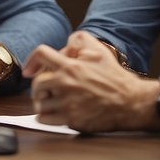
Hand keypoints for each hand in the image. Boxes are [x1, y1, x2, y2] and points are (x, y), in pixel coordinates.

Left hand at [22, 30, 152, 132]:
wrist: (131, 102)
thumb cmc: (114, 76)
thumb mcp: (99, 50)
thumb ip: (79, 40)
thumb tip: (62, 45)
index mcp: (71, 66)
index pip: (41, 54)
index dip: (31, 61)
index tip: (28, 71)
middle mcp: (66, 84)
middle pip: (36, 84)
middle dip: (38, 87)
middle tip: (44, 90)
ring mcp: (68, 103)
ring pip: (39, 104)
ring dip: (42, 103)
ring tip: (50, 102)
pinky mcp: (72, 119)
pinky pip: (45, 119)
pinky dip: (45, 117)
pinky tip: (52, 114)